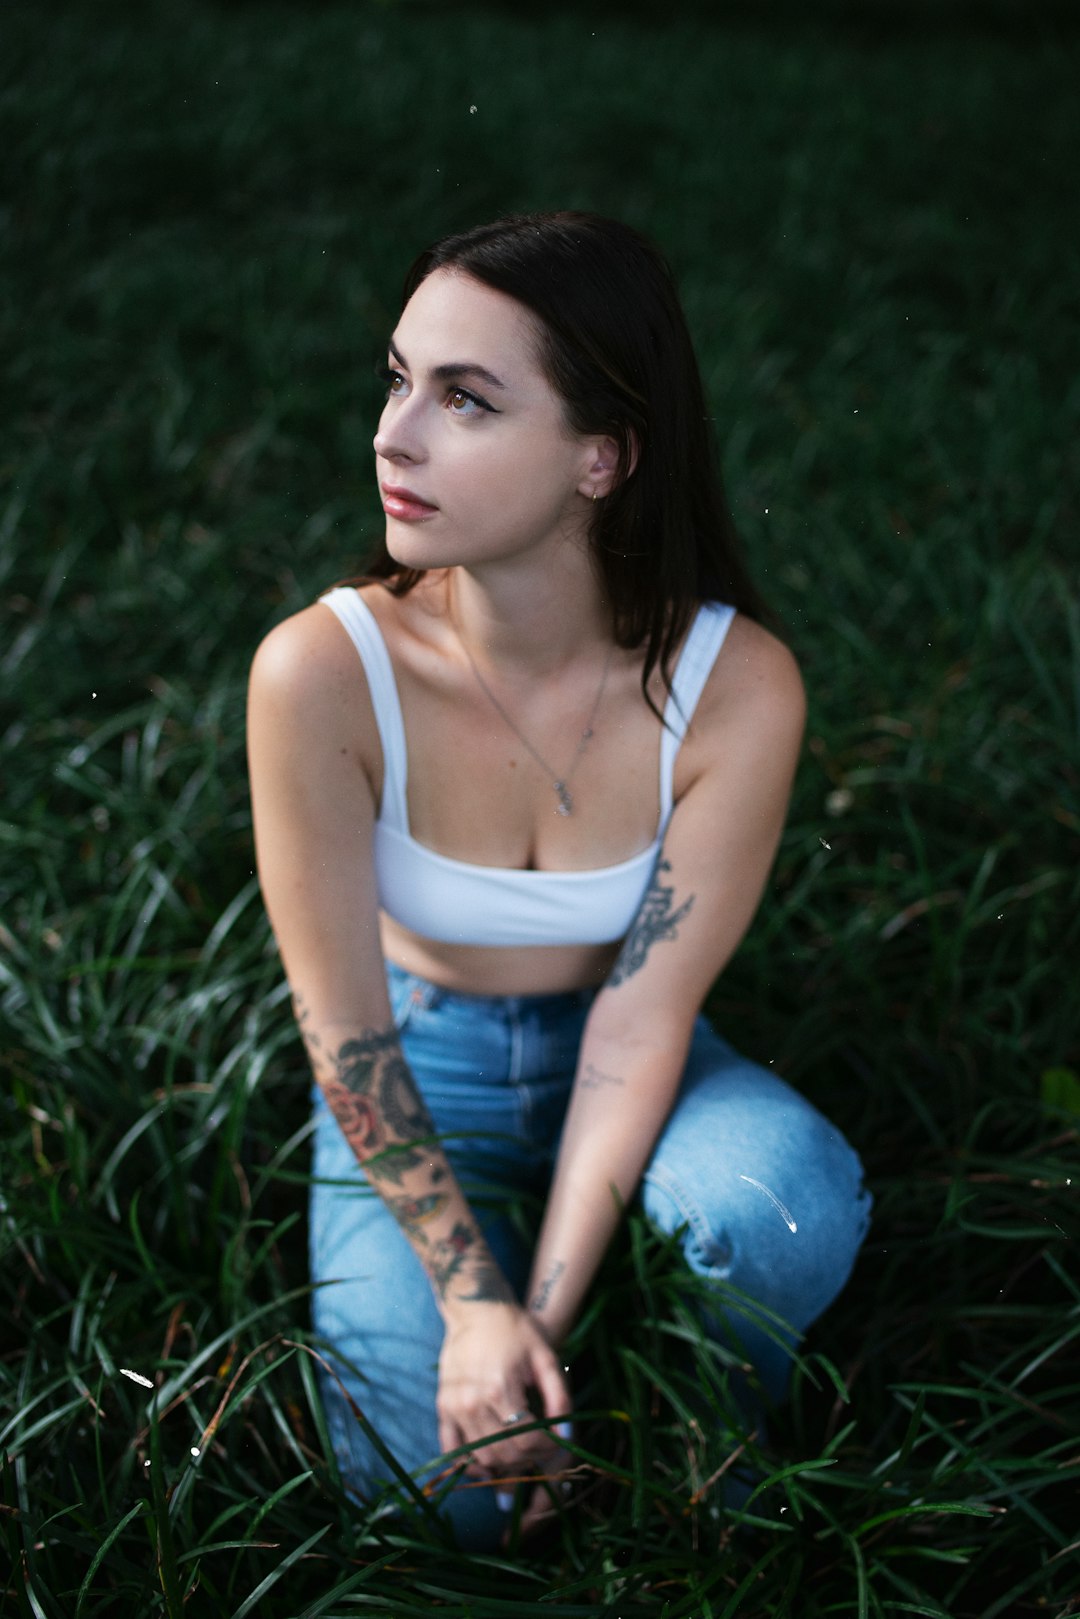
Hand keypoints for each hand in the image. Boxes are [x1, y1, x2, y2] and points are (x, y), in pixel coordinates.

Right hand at [436, 1301, 570, 1520]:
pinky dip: (470, 1464)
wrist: (477, 1308)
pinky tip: (488, 1466)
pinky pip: (453, 1449)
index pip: (526, 1441)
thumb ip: (559, 1396)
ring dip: (506, 1463)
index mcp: (500, 1388)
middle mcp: (473, 1402)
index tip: (556, 1441)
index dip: (546, 1448)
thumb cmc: (516, 1329)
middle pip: (505, 1453)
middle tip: (541, 1447)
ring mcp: (455, 1407)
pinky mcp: (443, 1407)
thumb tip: (565, 1435)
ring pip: (483, 1456)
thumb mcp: (545, 1356)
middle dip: (529, 1458)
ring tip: (521, 1451)